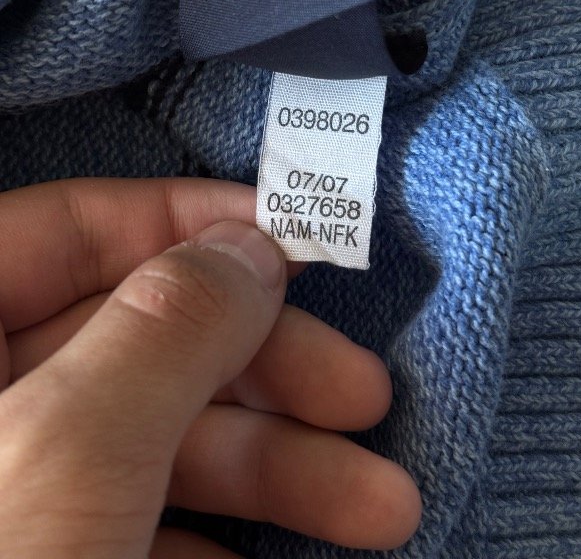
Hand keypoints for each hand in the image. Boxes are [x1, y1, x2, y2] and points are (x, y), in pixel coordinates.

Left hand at [0, 178, 419, 557]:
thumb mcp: (72, 446)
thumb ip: (163, 330)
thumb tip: (248, 247)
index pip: (68, 226)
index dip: (186, 219)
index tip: (293, 240)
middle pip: (136, 336)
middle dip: (264, 365)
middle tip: (361, 393)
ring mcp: (18, 483)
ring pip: (155, 435)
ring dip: (273, 464)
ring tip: (379, 504)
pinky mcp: (54, 550)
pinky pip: (139, 516)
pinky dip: (214, 530)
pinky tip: (275, 554)